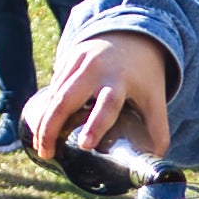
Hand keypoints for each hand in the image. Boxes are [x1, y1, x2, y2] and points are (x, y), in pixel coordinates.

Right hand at [28, 31, 173, 163]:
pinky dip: (46, 107)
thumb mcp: (155, 100)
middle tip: (46, 153)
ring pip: (54, 94)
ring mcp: (79, 61)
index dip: (96, 124)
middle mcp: (97, 69)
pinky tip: (42, 127)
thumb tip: (155, 163)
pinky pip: (53, 86)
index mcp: (121, 80)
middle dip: (51, 127)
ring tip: (41, 147)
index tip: (84, 145)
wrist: (134, 35)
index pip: (107, 104)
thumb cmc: (144, 75)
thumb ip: (157, 131)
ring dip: (44, 121)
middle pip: (66, 99)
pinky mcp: (69, 58)